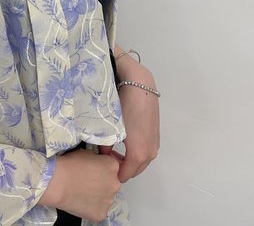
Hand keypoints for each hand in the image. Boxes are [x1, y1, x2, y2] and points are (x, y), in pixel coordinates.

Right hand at [39, 149, 120, 221]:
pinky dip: (92, 206)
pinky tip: (81, 200)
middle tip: (87, 181)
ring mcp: (109, 200)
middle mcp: (115, 184)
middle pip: (111, 183)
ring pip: (106, 197)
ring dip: (98, 195)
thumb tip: (98, 164)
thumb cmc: (69, 164)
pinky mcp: (101, 214)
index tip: (94, 170)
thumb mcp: (87, 152)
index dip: (102, 168)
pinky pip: (99, 209)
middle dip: (102, 182)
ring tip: (82, 192)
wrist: (58, 181)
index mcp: (113, 166)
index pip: (113, 167)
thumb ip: (98, 159)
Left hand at [103, 55, 159, 182]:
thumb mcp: (111, 126)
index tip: (103, 168)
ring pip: (143, 160)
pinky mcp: (156, 135)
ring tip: (115, 151)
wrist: (140, 86)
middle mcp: (150, 152)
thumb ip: (105, 143)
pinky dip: (137, 153)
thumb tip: (102, 151)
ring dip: (131, 160)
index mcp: (139, 153)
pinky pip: (147, 151)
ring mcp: (155, 143)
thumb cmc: (124, 105)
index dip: (114, 173)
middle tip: (107, 160)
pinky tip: (126, 142)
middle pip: (136, 169)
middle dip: (123, 168)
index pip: (126, 173)